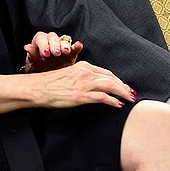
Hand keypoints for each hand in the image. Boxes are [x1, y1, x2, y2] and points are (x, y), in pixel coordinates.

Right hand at [0, 61, 137, 114]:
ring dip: (123, 92)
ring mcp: (84, 84)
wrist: (37, 88)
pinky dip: (113, 101)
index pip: (105, 72)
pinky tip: (118, 105)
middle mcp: (85, 72)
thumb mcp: (68, 75)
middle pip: (111, 78)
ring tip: (130, 98)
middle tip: (132, 93)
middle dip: (123, 86)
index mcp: (83, 66)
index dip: (117, 79)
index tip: (123, 86)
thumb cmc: (50, 84)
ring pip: (110, 86)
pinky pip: (102, 97)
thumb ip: (81, 78)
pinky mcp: (81, 96)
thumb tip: (92, 86)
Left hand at [23, 31, 81, 72]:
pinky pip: (74, 48)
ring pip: (63, 41)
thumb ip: (32, 54)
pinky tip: (78, 45)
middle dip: (54, 45)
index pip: (40, 38)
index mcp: (39, 42)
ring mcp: (61, 47)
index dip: (43, 44)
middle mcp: (50, 42)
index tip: (45, 53)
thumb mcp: (33, 64)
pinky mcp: (71, 54)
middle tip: (56, 53)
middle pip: (52, 38)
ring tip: (65, 51)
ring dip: (64, 45)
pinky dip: (77, 46)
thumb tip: (27, 47)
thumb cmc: (38, 69)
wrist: (46, 79)